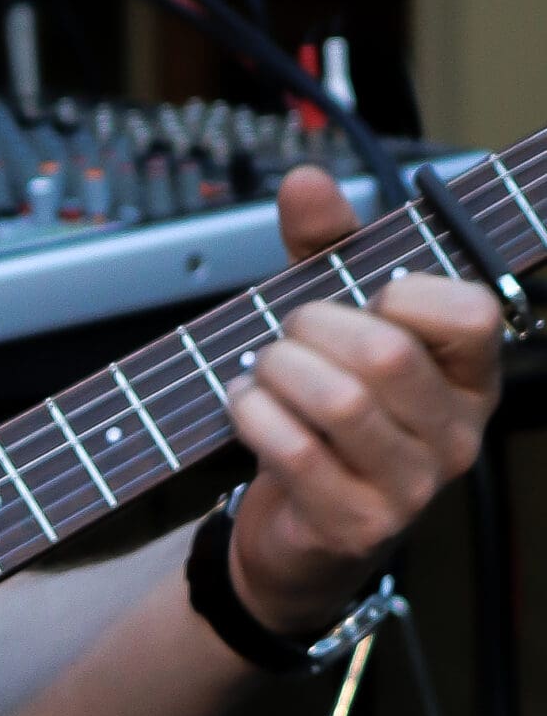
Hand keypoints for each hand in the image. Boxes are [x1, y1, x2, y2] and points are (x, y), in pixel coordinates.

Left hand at [223, 164, 501, 634]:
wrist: (299, 535)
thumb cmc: (324, 414)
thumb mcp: (332, 320)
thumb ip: (326, 248)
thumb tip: (306, 180)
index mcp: (471, 378)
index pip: (470, 312)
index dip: (400, 291)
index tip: (363, 302)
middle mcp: (457, 436)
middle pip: (386, 354)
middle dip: (311, 329)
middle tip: (285, 338)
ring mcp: (413, 489)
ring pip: (339, 402)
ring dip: (276, 372)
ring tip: (260, 373)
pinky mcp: (356, 525)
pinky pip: (296, 450)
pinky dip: (253, 414)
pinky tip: (244, 406)